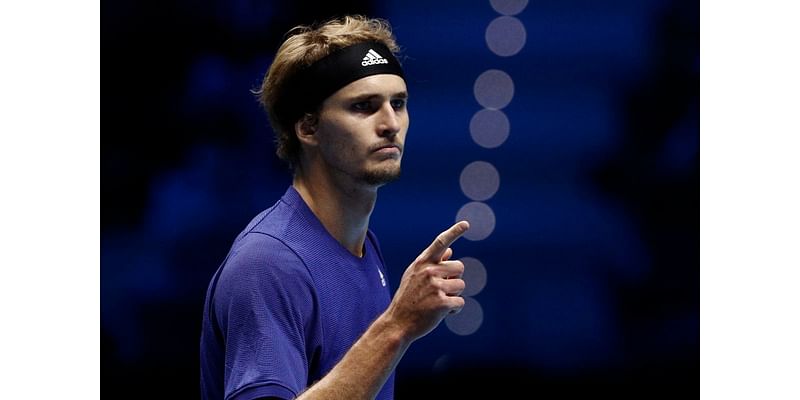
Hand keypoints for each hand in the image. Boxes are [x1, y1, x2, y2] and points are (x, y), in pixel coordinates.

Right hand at [384, 221, 469, 341]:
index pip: (440, 243)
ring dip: (454, 295)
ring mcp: (435, 287)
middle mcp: (429, 272)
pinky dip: (454, 309)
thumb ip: (431, 263)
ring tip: (437, 302)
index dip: (454, 232)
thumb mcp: (414, 276)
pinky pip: (460, 303)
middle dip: (454, 279)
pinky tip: (440, 313)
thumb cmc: (408, 298)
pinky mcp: (442, 304)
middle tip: (440, 290)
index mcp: (422, 263)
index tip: (466, 224)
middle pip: (459, 267)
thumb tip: (450, 251)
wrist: (398, 322)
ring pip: (461, 286)